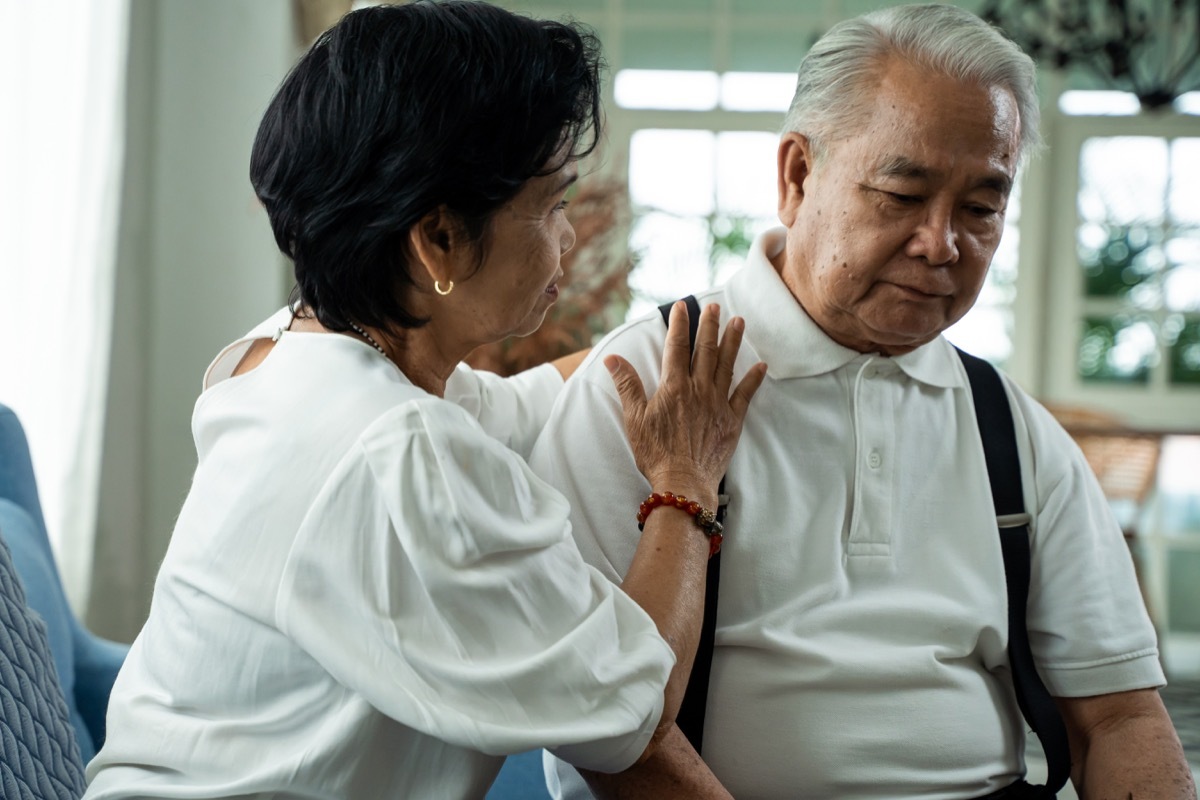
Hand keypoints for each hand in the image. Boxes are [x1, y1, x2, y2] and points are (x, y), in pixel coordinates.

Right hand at [605, 302, 765, 497]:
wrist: (683, 482)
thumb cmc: (655, 453)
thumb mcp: (634, 418)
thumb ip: (627, 385)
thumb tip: (613, 359)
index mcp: (674, 386)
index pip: (677, 346)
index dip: (680, 324)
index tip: (683, 306)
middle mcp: (698, 389)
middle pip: (706, 349)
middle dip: (710, 325)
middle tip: (714, 306)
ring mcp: (718, 403)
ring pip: (727, 364)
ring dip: (733, 341)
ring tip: (739, 321)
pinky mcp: (732, 421)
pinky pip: (745, 394)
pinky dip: (753, 379)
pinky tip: (761, 365)